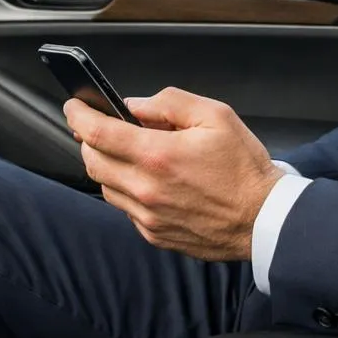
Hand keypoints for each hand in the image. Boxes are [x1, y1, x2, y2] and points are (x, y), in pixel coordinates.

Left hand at [64, 88, 283, 260]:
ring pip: (105, 187)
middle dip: (89, 140)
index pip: (97, 133)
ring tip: (131, 153)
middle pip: (92, 161)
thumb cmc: (244, 169)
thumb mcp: (216, 116)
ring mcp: (147, 216)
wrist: (263, 219)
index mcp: (159, 155)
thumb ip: (170, 103)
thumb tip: (136, 105)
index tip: (74, 106)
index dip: (78, 115)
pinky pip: (125, 209)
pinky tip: (150, 180)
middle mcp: (146, 189)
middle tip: (101, 127)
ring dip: (108, 166)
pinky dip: (127, 190)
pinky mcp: (154, 234)